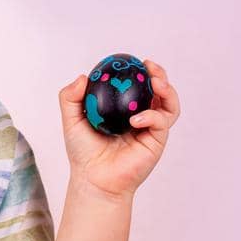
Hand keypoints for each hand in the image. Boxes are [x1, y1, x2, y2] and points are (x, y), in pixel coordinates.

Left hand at [57, 60, 181, 199]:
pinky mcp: (157, 142)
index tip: (136, 61)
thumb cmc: (83, 153)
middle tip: (151, 68)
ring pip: (170, 105)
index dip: (142, 70)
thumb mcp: (71, 121)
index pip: (139, 84)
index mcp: (126, 109)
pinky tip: (136, 119)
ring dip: (168, 91)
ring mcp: (151, 129)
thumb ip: (70, 98)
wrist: (94, 180)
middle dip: (161, 75)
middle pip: (161, 91)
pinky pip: (161, 122)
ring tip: (156, 83)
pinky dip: (152, 116)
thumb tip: (82, 77)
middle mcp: (142, 116)